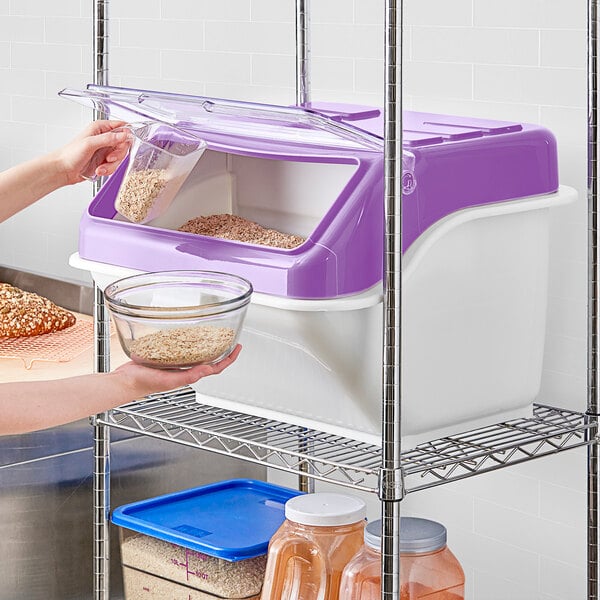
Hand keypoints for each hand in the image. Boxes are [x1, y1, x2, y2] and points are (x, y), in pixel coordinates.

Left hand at [52, 120, 131, 184]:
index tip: (123, 145)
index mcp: (100, 128)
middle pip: (124, 144)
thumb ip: (108, 138)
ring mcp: (105, 150)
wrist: (63, 170)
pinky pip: (115, 166)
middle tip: (109, 158)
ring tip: (101, 167)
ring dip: (112, 165)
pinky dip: (108, 170)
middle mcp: (104, 138)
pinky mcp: (104, 161)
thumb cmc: (70, 154)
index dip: (126, 136)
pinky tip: (99, 170)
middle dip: (118, 154)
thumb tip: (124, 135)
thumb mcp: (90, 143)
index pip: (122, 127)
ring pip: (120, 157)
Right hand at [114, 344, 241, 398]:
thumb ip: (187, 376)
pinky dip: (187, 339)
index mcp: (188, 375)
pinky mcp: (164, 355)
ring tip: (214, 333)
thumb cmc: (143, 384)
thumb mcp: (168, 381)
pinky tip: (187, 332)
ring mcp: (175, 362)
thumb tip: (205, 370)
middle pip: (209, 358)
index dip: (229, 359)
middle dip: (221, 349)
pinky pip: (180, 346)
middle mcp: (184, 369)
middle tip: (229, 337)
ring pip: (196, 352)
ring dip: (206, 343)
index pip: (215, 368)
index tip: (237, 348)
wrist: (125, 381)